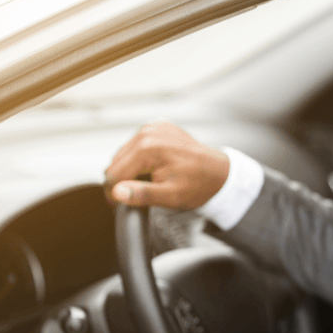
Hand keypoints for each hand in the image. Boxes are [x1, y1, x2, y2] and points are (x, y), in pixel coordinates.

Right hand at [105, 121, 228, 208]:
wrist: (219, 172)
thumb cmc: (199, 184)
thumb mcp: (171, 196)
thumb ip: (142, 194)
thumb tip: (117, 192)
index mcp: (147, 147)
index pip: (113, 173)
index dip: (113, 192)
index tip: (118, 205)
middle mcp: (148, 132)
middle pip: (116, 162)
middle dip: (121, 181)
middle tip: (135, 196)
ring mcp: (153, 127)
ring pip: (124, 154)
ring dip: (129, 170)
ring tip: (148, 182)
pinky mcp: (157, 128)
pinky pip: (136, 146)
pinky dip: (139, 159)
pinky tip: (153, 169)